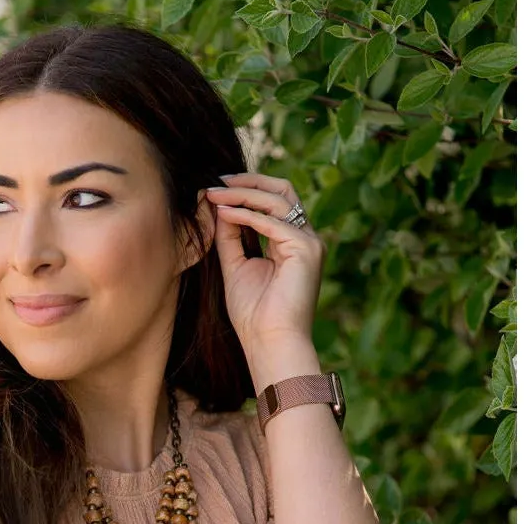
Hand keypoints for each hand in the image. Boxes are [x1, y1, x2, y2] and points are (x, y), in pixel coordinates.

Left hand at [200, 170, 324, 354]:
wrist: (271, 343)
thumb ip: (230, 238)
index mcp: (292, 243)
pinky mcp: (306, 250)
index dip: (247, 190)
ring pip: (277, 201)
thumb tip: (218, 207)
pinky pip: (273, 222)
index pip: (274, 202)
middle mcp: (306, 238)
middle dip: (248, 182)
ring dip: (242, 195)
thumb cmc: (255, 316)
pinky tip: (223, 212)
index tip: (217, 188)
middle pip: (282, 191)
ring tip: (214, 194)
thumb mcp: (236, 268)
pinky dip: (246, 215)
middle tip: (217, 181)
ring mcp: (309, 242)